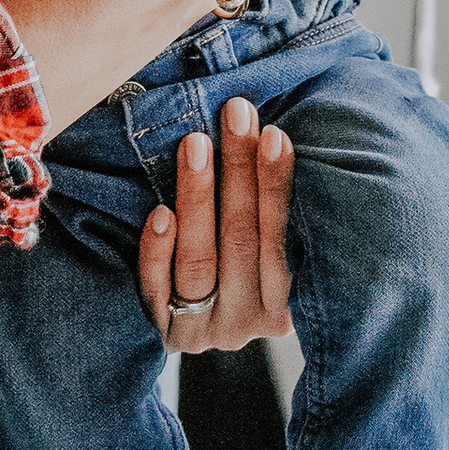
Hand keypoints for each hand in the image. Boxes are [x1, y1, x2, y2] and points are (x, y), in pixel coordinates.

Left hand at [138, 96, 295, 351]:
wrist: (206, 321)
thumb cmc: (253, 260)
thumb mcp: (279, 247)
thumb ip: (280, 213)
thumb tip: (276, 136)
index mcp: (290, 302)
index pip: (282, 240)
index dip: (277, 187)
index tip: (273, 134)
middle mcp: (250, 322)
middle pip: (242, 241)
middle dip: (238, 172)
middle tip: (234, 116)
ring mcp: (208, 330)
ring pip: (200, 262)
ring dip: (198, 198)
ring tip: (195, 144)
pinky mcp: (169, 333)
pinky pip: (158, 292)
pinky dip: (158, 252)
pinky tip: (159, 213)